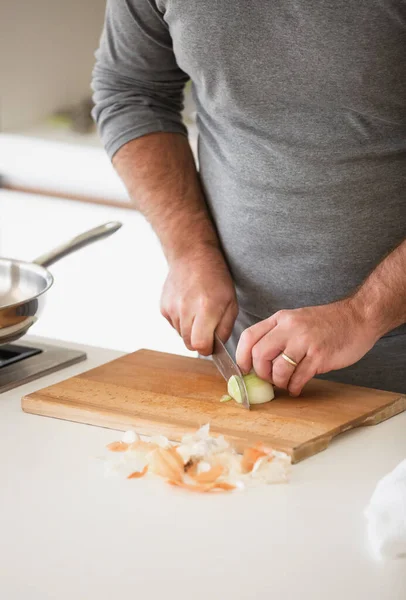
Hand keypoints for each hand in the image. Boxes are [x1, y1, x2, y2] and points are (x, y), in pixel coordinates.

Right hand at [160, 245, 237, 354]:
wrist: (191, 256)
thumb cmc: (215, 278)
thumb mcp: (231, 302)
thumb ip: (225, 328)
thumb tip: (216, 347)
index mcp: (206, 308)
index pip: (200, 345)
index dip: (207, 349)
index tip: (212, 344)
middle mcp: (185, 309)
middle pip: (189, 344)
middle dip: (199, 341)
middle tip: (207, 328)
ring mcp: (171, 308)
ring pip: (181, 335)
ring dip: (190, 330)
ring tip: (197, 312)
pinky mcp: (163, 307)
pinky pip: (173, 325)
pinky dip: (181, 321)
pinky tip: (188, 306)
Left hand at [236, 299, 378, 395]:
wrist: (358, 318)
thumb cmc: (326, 323)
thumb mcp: (296, 320)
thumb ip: (277, 336)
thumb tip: (257, 362)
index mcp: (281, 319)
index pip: (249, 336)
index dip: (241, 357)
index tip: (244, 369)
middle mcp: (290, 328)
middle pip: (259, 355)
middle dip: (261, 373)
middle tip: (269, 379)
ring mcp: (305, 342)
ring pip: (278, 369)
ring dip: (279, 382)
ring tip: (286, 383)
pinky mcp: (320, 356)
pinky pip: (298, 378)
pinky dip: (294, 387)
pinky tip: (296, 388)